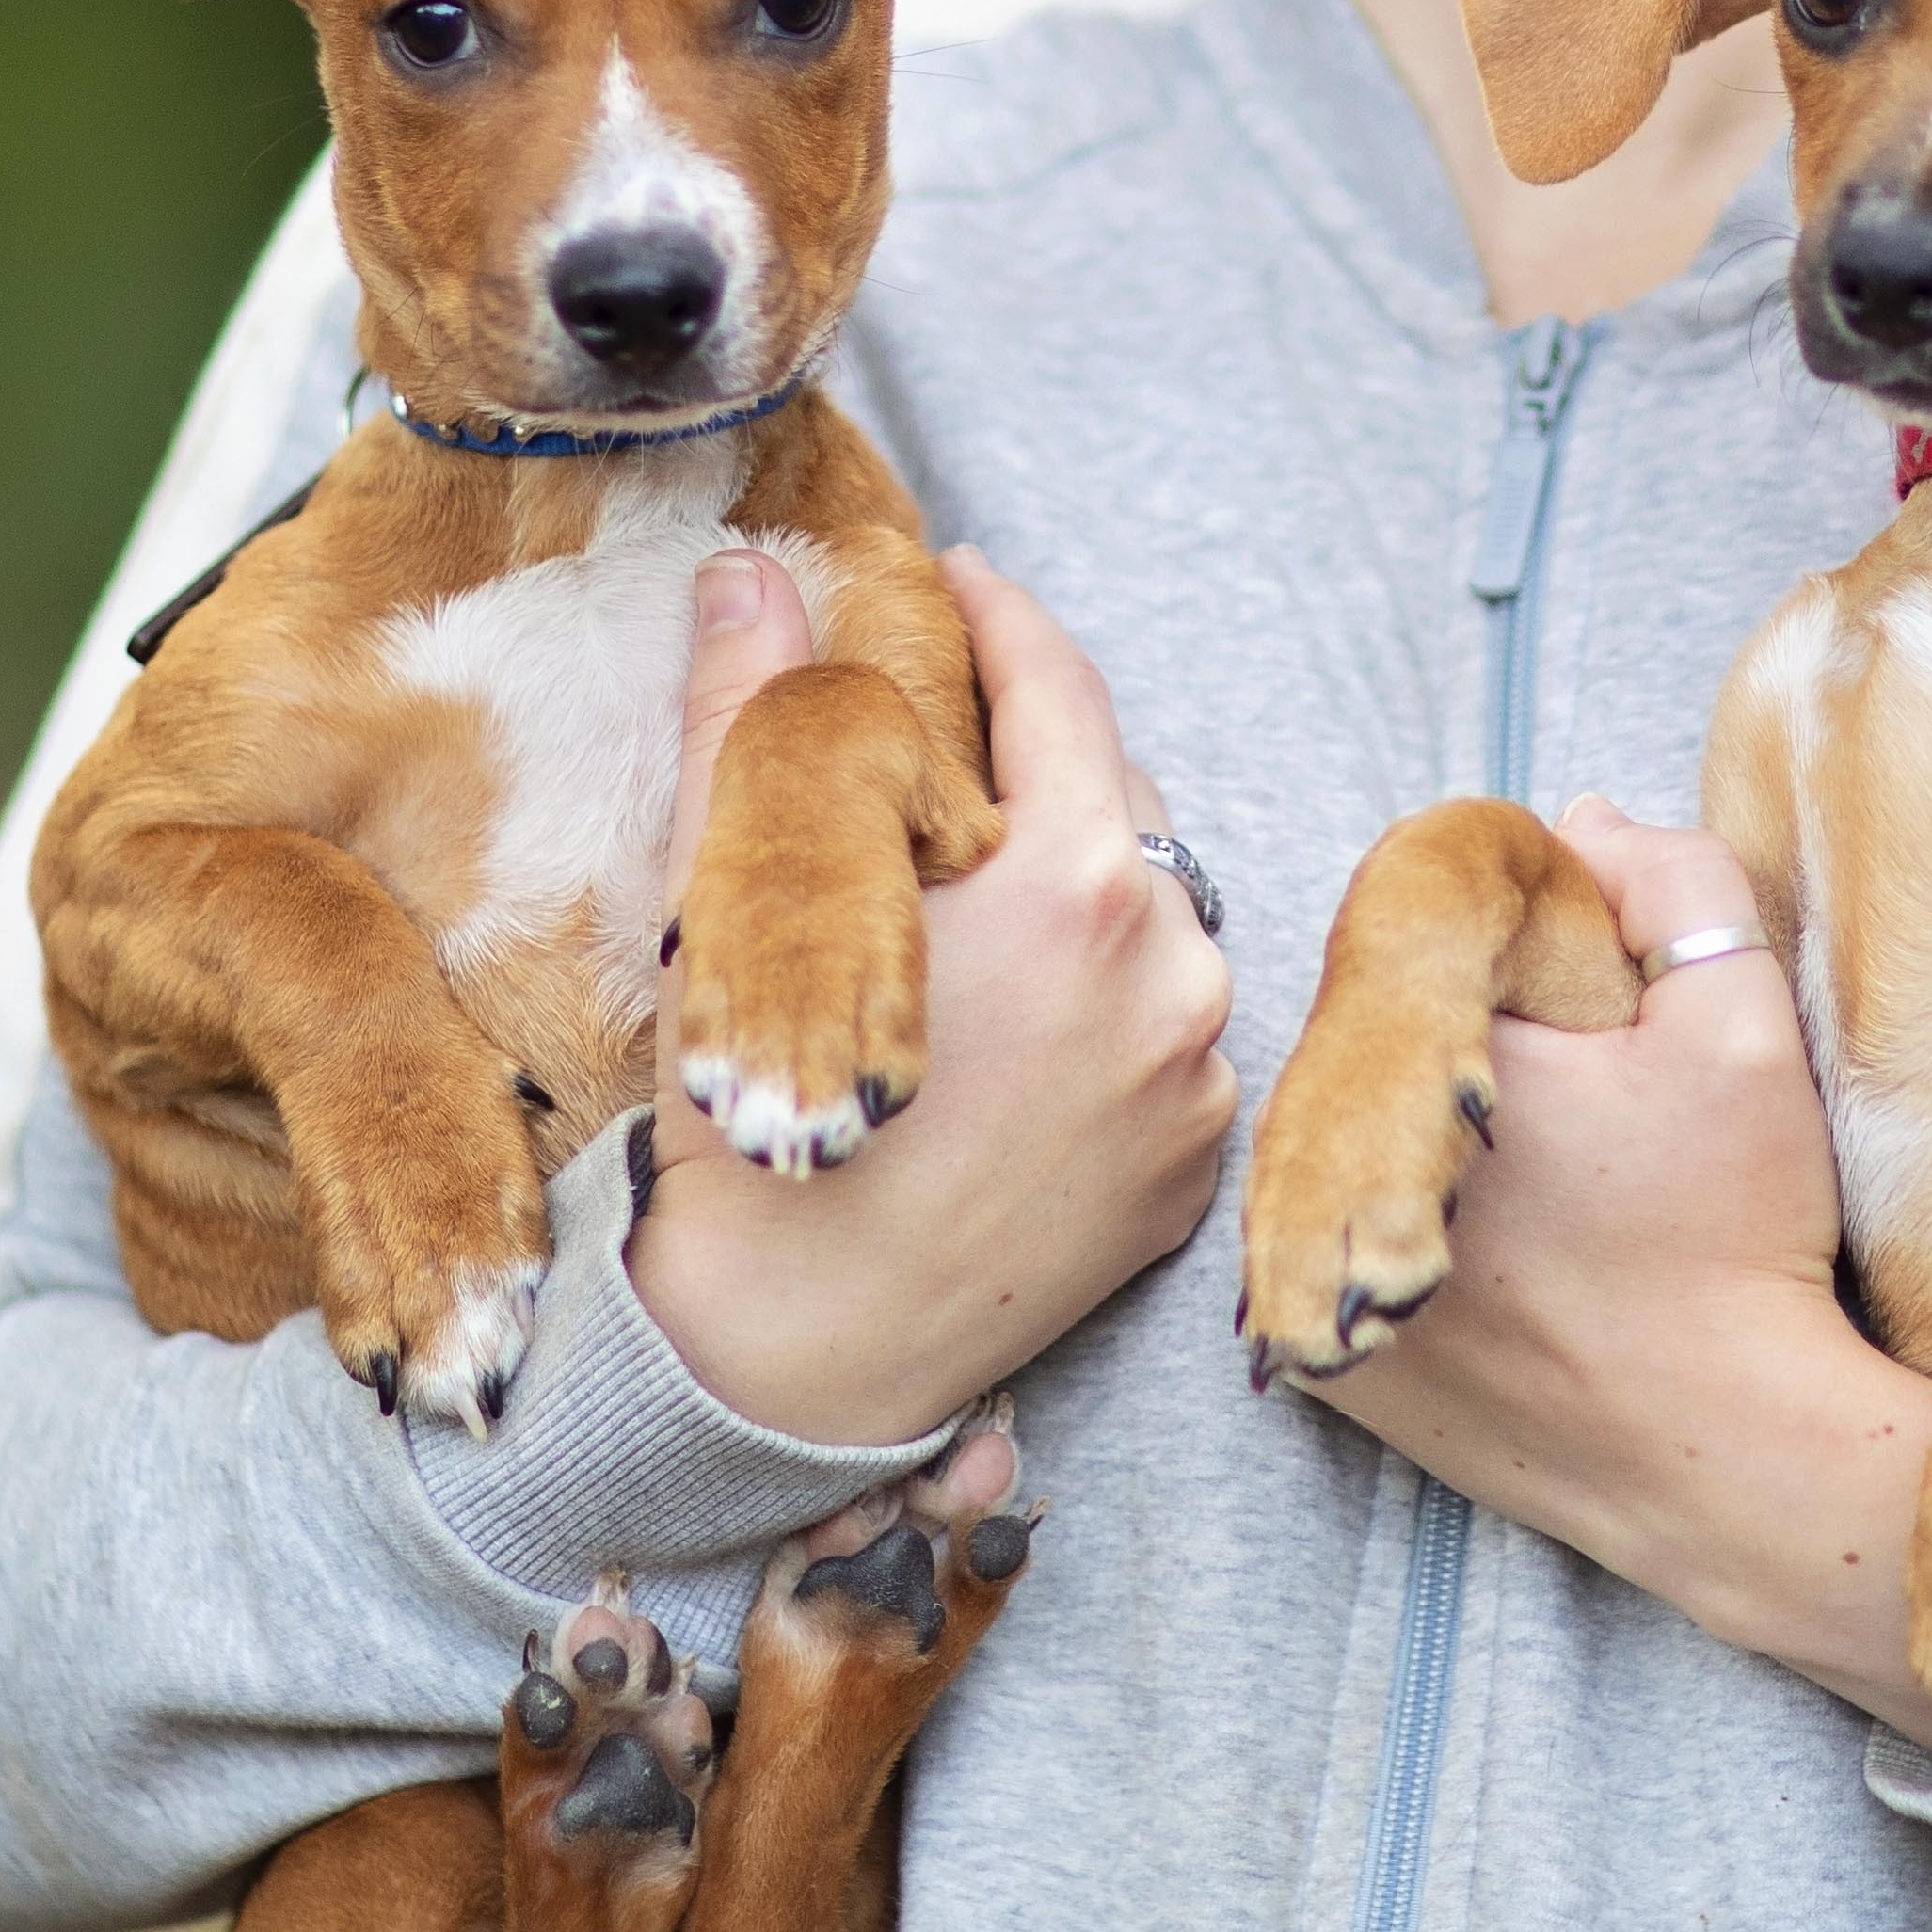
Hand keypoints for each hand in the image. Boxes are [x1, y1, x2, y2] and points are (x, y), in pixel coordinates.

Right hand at [627, 550, 1235, 1443]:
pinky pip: (1160, 1034)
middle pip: (1111, 802)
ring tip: (965, 894)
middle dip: (1028, 761)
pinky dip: (1098, 1004)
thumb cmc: (754, 1123)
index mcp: (1078, 884)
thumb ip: (747, 711)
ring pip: (1145, 920)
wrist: (787, 1360)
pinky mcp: (1190, 1167)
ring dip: (1068, 888)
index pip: (1061, 689)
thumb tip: (752, 570)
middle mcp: (1172, 973)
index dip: (1000, 619)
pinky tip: (1009, 1018)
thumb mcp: (738, 898)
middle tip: (943, 743)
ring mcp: (1193, 1078)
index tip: (955, 581)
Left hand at [1304, 801, 1931, 1755]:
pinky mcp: (1332, 1372)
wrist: (1724, 1449)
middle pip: (1371, 1051)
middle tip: (1577, 1113)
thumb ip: (1674, 888)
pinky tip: (1498, 1265)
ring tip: (1545, 1192)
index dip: (1503, 962)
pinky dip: (1400, 1250)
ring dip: (1418, 1150)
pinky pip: (1339, 1266)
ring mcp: (1317, 1281)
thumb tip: (1578, 831)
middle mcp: (1337, 1168)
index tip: (1579, 1014)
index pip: (1411, 939)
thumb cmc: (1736, 1233)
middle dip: (1457, 1053)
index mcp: (1424, 1056)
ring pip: (1348, 1156)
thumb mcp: (1742, 1028)